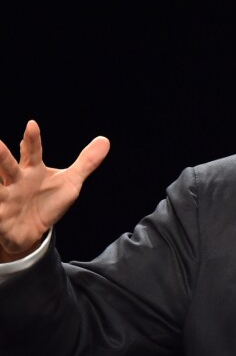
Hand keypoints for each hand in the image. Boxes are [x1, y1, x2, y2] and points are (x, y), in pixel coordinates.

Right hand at [0, 120, 109, 260]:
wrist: (32, 230)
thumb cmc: (49, 201)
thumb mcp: (71, 182)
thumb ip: (86, 162)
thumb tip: (105, 139)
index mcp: (32, 170)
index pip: (32, 152)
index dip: (32, 139)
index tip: (32, 124)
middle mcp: (15, 181)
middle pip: (7, 166)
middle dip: (1, 156)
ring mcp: (5, 198)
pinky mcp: (0, 216)